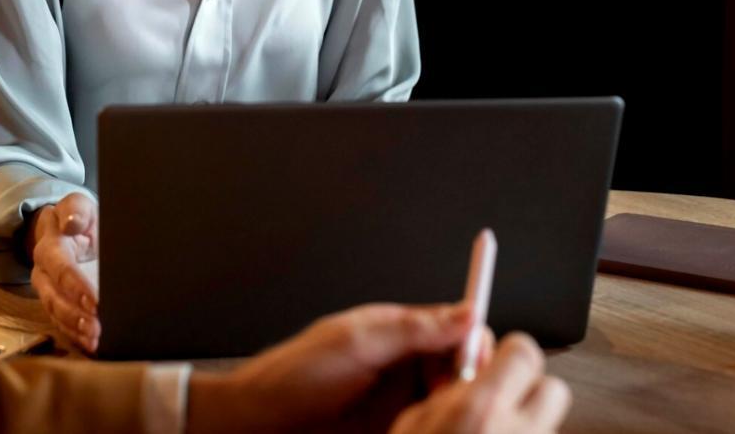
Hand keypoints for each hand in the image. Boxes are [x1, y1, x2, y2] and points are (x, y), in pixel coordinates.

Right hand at [28, 193, 99, 350]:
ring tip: (96, 340)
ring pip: (56, 315)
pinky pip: (63, 325)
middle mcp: (44, 273)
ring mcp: (48, 292)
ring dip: (76, 330)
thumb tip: (71, 224)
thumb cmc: (78, 219)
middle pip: (54, 298)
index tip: (96, 301)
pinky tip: (93, 345)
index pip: (61, 268)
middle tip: (97, 327)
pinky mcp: (57, 305)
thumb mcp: (78, 205)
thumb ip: (76, 209)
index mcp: (50, 247)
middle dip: (75, 315)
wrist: (67, 229)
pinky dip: (77, 337)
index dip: (76, 286)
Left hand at [187, 302, 479, 433]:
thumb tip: (466, 312)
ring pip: (450, 406)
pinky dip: (435, 430)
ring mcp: (401, 404)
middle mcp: (406, 367)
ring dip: (454, 413)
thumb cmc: (293, 375)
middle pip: (463, 372)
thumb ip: (411, 327)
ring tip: (439, 421)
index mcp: (400, 334)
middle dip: (471, 386)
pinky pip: (427, 428)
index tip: (479, 366)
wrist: (255, 422)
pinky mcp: (396, 431)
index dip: (475, 347)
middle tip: (458, 402)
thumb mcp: (354, 342)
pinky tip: (426, 432)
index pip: (459, 332)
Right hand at [390, 332, 570, 433]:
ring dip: (525, 421)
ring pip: (548, 421)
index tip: (497, 355)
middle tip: (498, 399)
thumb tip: (462, 370)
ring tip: (491, 431)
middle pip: (553, 389)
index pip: (524, 351)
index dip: (509, 351)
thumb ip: (444, 389)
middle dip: (528, 389)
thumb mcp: (412, 423)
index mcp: (481, 410)